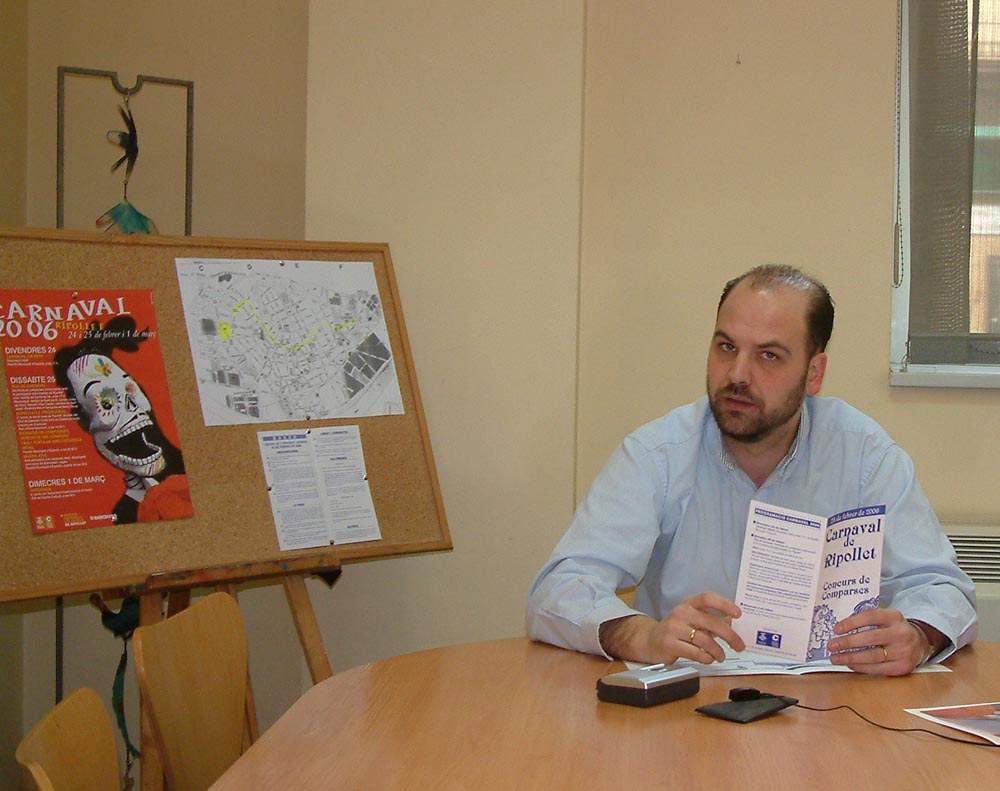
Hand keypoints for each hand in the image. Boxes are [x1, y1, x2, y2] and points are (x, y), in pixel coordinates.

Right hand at [599, 592, 744, 664]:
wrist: (650, 641)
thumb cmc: (675, 630)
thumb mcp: (692, 620)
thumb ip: (711, 620)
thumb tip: (731, 621)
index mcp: (688, 604)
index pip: (707, 598)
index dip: (724, 604)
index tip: (737, 614)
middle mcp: (681, 613)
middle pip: (711, 623)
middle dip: (730, 636)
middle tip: (739, 645)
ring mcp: (674, 628)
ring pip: (705, 641)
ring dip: (718, 651)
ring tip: (721, 656)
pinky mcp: (669, 644)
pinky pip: (695, 653)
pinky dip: (706, 658)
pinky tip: (708, 659)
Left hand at [827, 608, 930, 675]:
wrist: (920, 643)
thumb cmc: (894, 629)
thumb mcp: (885, 618)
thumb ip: (867, 620)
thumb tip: (840, 629)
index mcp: (894, 616)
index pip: (869, 617)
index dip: (851, 623)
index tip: (836, 629)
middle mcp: (901, 633)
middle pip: (870, 638)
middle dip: (847, 643)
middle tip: (831, 645)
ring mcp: (904, 651)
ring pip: (872, 656)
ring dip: (850, 658)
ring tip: (836, 658)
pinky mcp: (903, 667)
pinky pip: (878, 669)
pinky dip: (862, 667)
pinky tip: (850, 665)